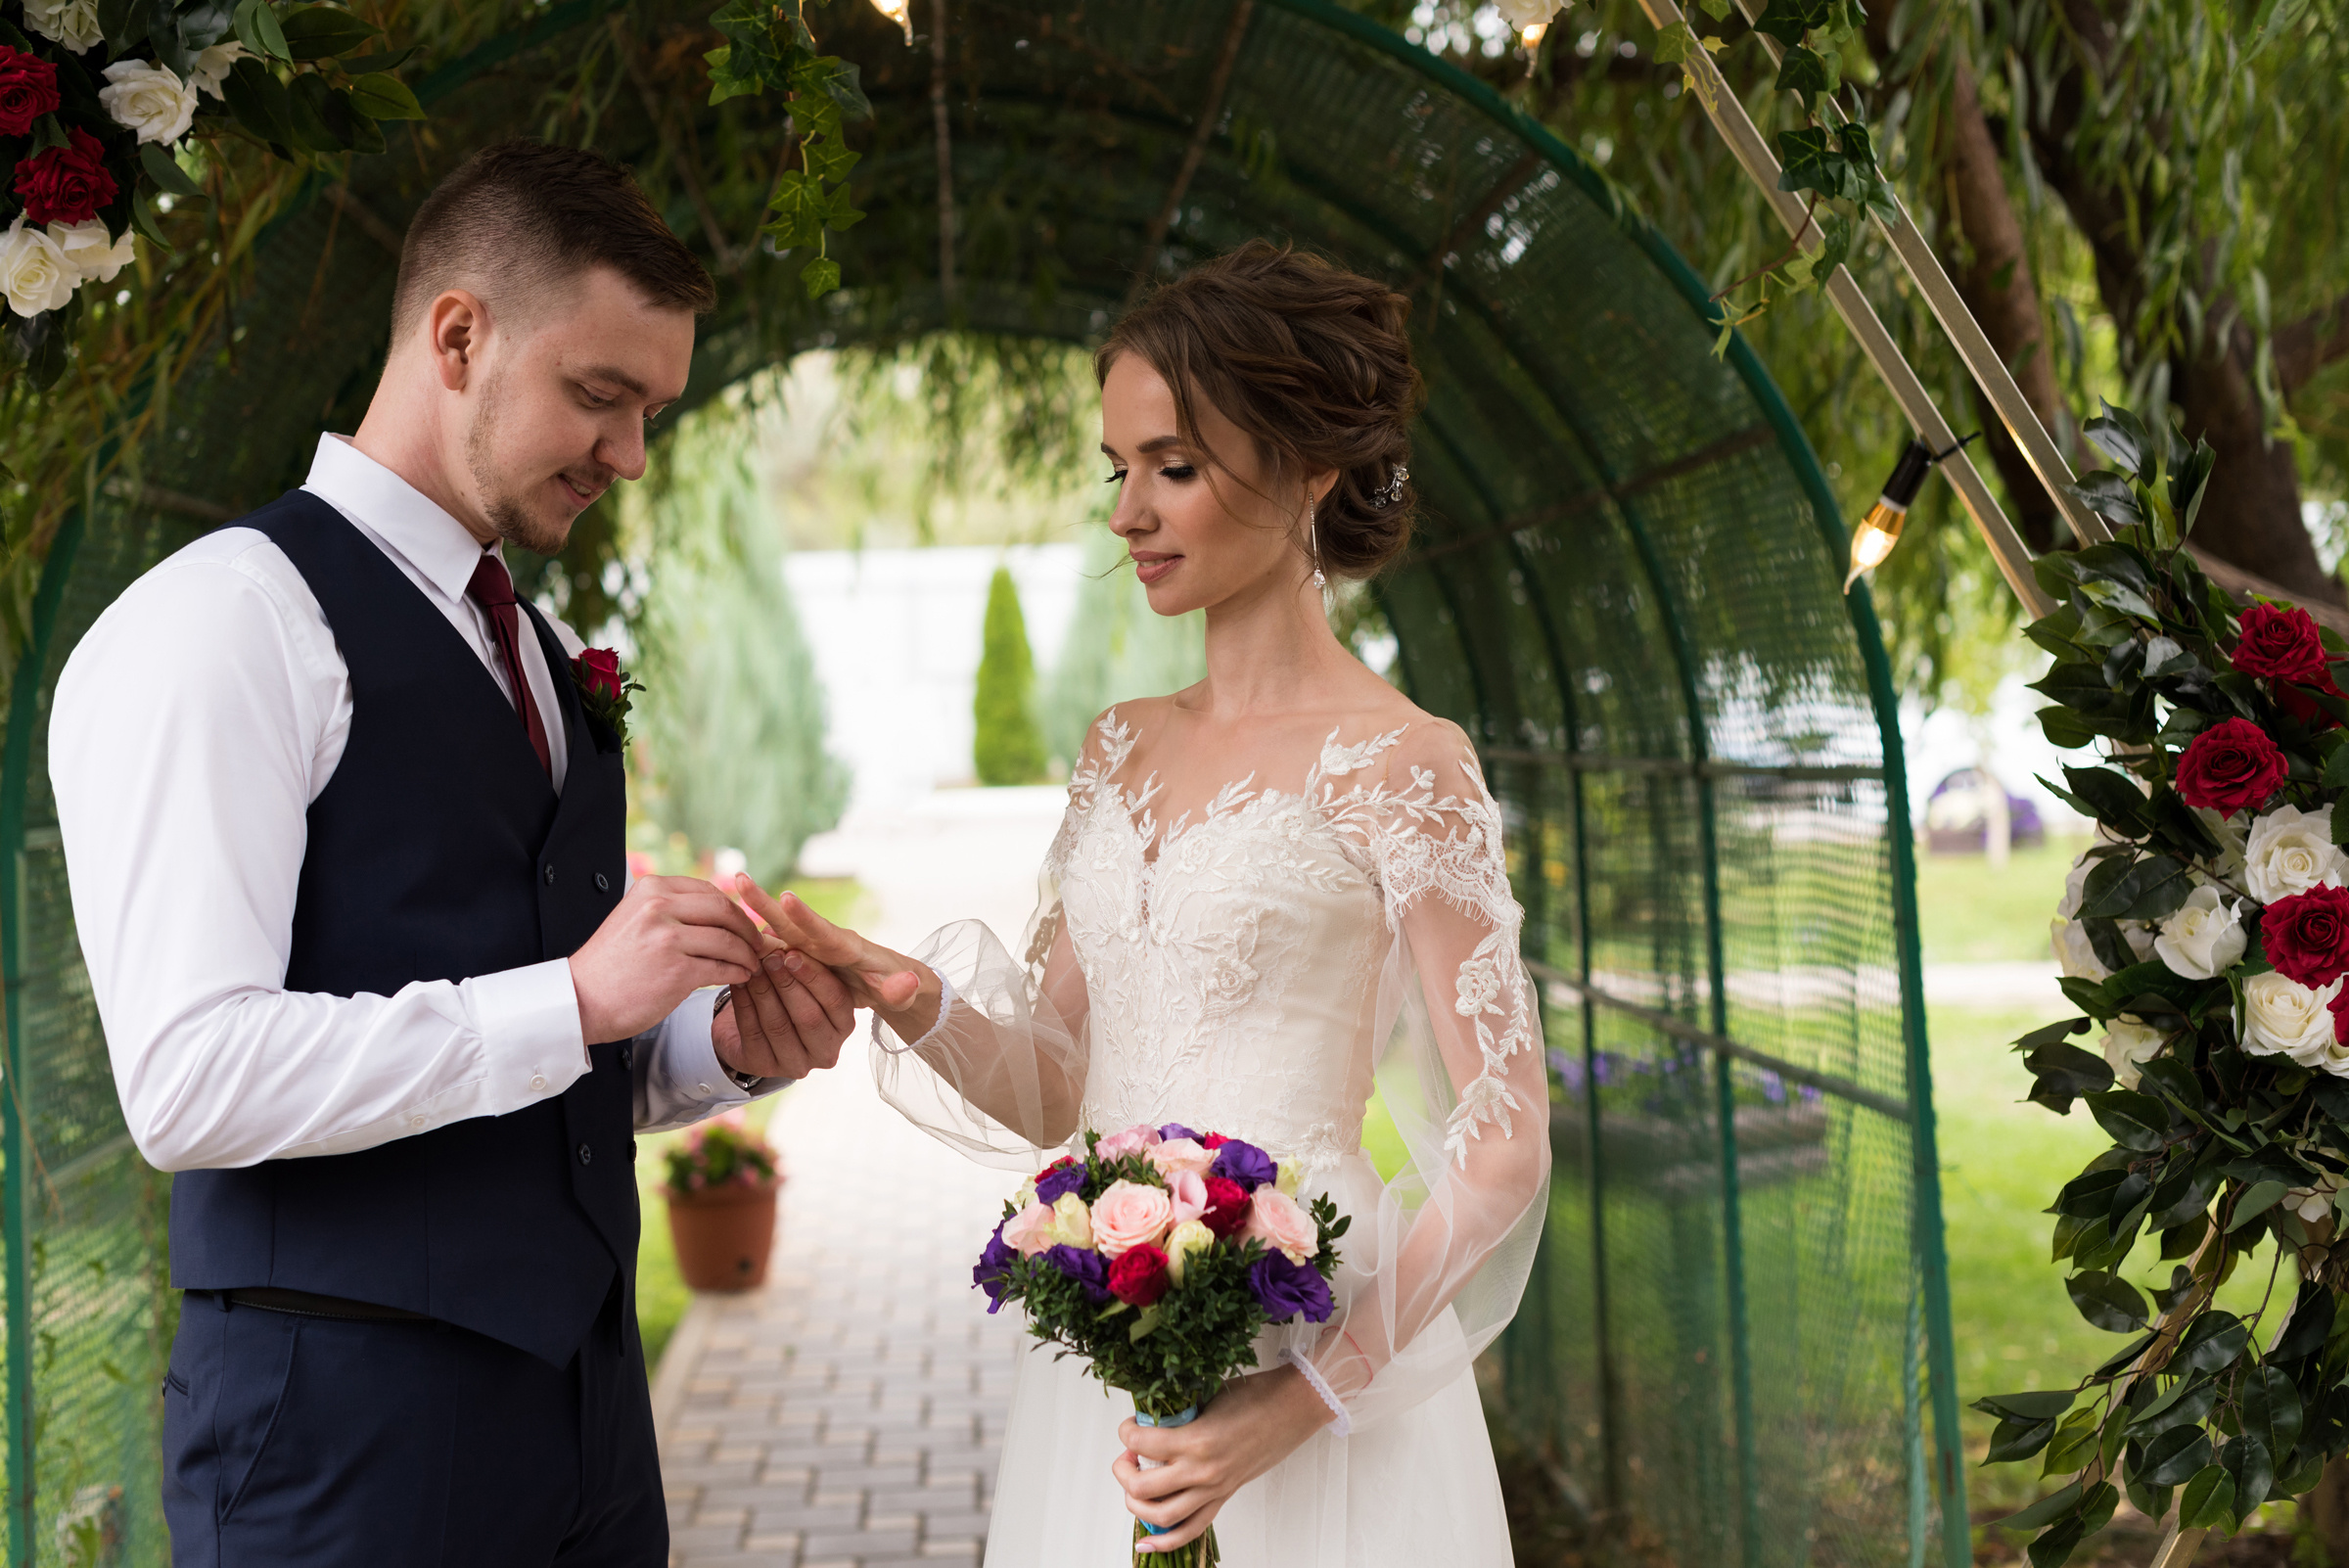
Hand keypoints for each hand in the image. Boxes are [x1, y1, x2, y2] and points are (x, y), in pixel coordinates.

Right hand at [568, 875, 763, 1043]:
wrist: (581, 999)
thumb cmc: (611, 964)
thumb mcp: (635, 918)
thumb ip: (670, 908)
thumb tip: (717, 907)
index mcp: (652, 889)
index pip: (709, 891)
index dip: (734, 908)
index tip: (745, 923)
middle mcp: (660, 907)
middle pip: (724, 910)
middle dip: (748, 928)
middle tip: (759, 943)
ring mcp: (669, 938)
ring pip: (727, 940)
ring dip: (747, 954)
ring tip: (753, 964)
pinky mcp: (677, 971)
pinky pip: (722, 967)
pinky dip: (738, 972)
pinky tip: (742, 977)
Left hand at [711, 940, 857, 1079]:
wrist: (754, 1025)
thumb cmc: (786, 993)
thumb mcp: (800, 975)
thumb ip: (799, 956)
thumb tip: (780, 928)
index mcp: (843, 1024)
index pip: (836, 1000)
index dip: (814, 975)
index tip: (793, 952)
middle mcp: (826, 1050)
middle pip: (809, 1016)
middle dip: (787, 983)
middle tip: (770, 957)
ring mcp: (797, 1063)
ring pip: (779, 1026)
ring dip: (764, 992)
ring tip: (752, 965)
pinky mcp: (766, 1068)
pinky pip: (753, 1033)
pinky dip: (745, 1004)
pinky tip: (739, 982)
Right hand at [730, 877, 926, 1025]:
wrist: (885, 981)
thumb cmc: (894, 986)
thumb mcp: (901, 992)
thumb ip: (901, 990)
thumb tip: (911, 981)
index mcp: (848, 948)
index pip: (824, 932)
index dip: (806, 918)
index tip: (787, 898)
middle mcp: (826, 941)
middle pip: (793, 922)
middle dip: (769, 902)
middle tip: (743, 879)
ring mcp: (811, 946)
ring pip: (779, 929)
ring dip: (758, 910)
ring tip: (733, 887)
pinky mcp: (801, 954)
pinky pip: (776, 943)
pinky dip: (756, 934)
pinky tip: (732, 925)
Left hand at [1112, 1366, 1333, 1550]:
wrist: (1292, 1409)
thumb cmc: (1256, 1396)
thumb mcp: (1208, 1397)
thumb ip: (1178, 1412)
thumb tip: (1150, 1419)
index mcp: (1196, 1440)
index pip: (1141, 1443)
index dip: (1126, 1431)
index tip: (1128, 1425)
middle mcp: (1202, 1471)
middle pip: (1142, 1487)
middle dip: (1123, 1471)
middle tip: (1127, 1456)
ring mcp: (1214, 1489)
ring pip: (1161, 1515)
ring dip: (1136, 1504)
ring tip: (1134, 1484)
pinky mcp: (1224, 1497)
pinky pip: (1191, 1529)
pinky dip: (1165, 1541)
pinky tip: (1145, 1543)